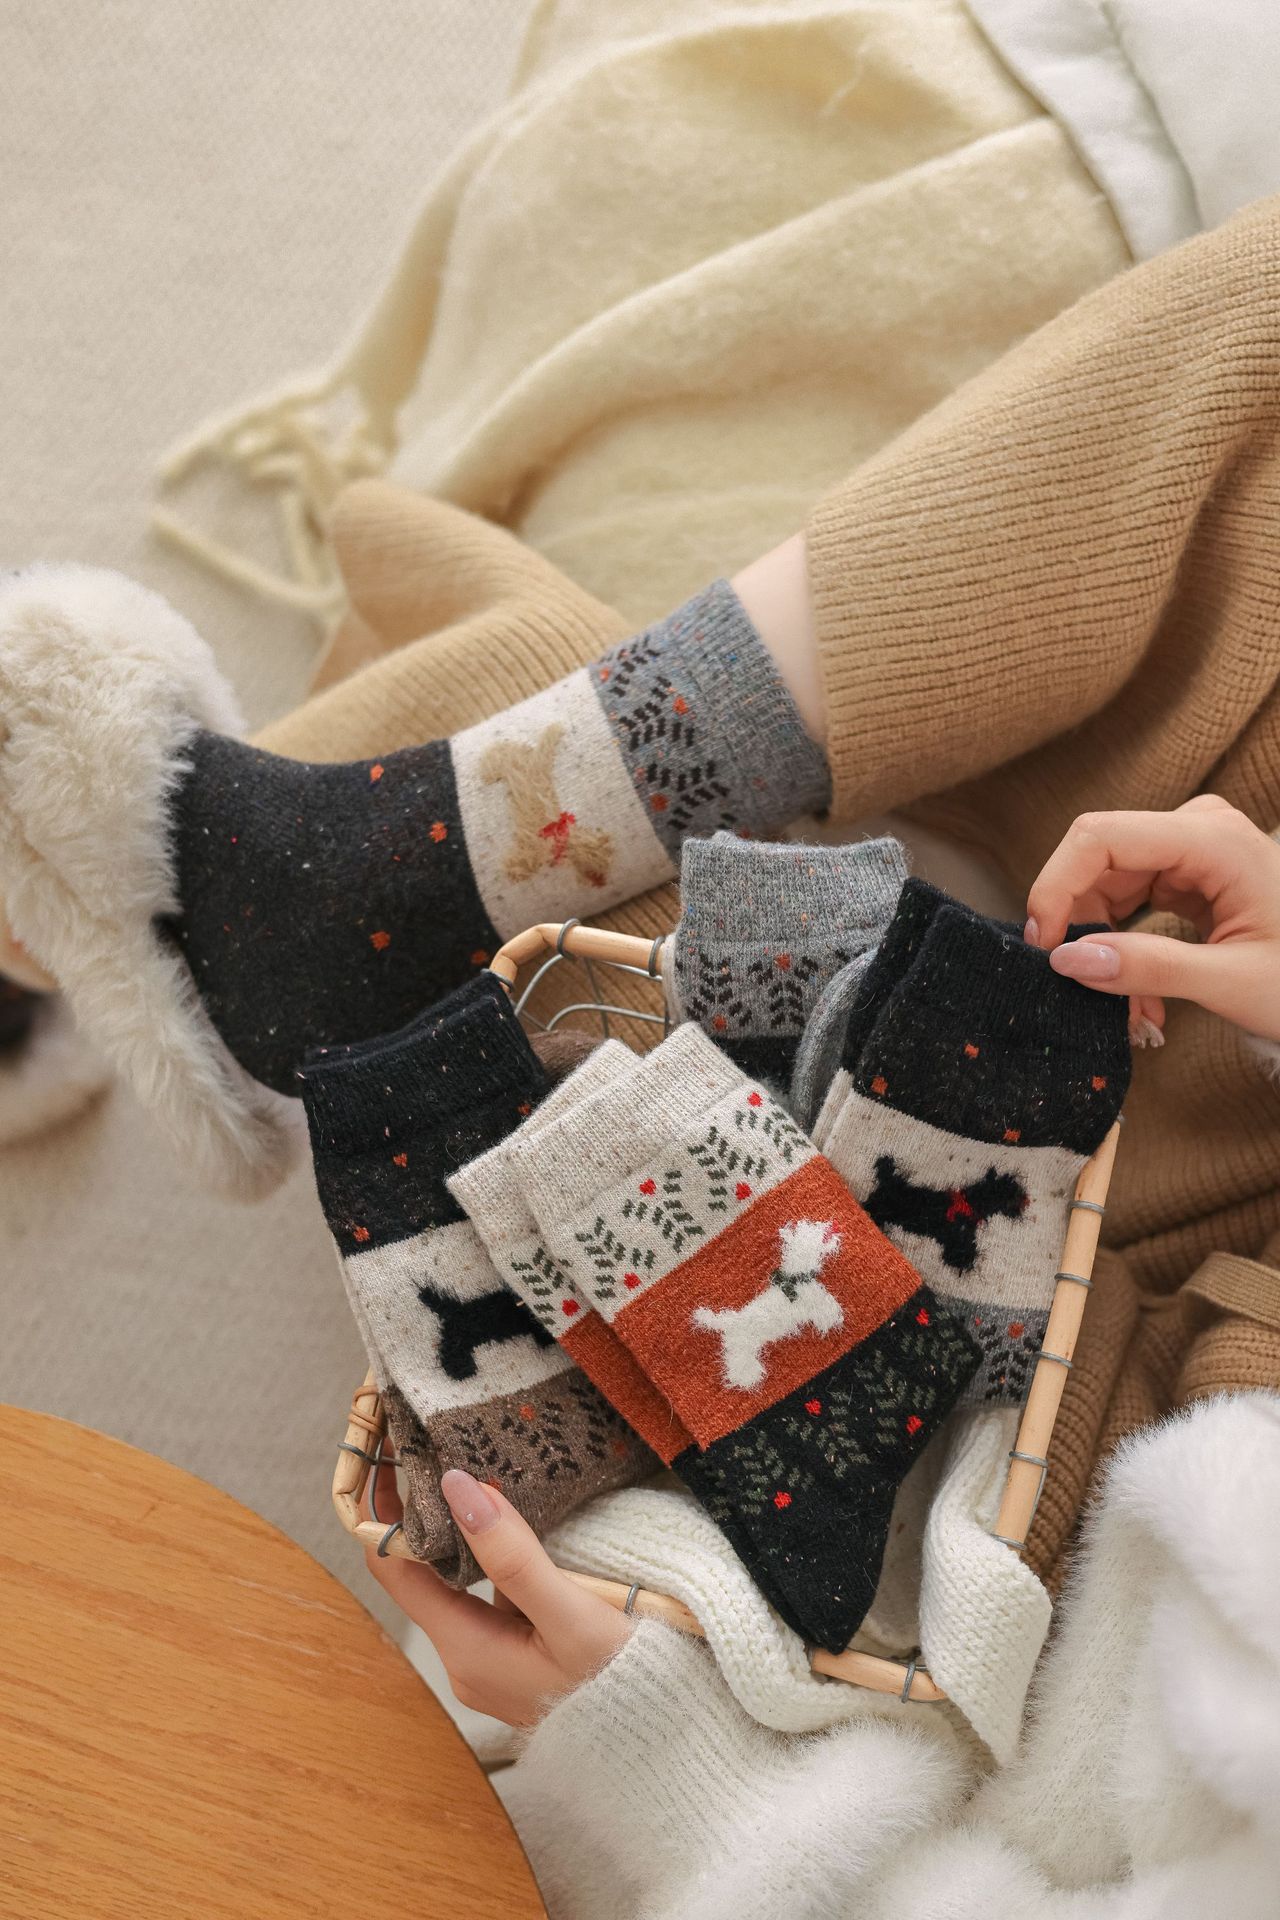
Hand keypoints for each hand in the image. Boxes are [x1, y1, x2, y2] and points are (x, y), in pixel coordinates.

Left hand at [363, 1456, 632, 1726]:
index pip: (394, 1570)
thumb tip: (458, 1488)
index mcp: (467, 1650)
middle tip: (438, 1447)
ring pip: (461, 1582)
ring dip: (467, 1532)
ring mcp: (494, 1661)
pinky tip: (520, 1522)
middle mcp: (468, 1659)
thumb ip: (514, 1555)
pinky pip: (492, 1596)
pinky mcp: (521, 1657)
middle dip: (427, 1513)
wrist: (667, 1739)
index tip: (390, 1456)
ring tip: (480, 1467)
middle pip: (424, 1573)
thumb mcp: (573, 1615)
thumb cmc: (625, 1684)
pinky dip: (496, 1556)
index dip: (384, 1514)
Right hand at [1025, 798, 1279, 1042]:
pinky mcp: (1190, 872)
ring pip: (1107, 882)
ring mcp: (1194, 848)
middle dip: (1080, 923)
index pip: (1100, 837)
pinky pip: (1130, 897)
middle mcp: (1199, 829)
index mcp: (1213, 840)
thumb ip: (1147, 968)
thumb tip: (1065, 959)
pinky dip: (1123, 944)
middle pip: (1097, 857)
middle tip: (1075, 983)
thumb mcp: (1230, 983)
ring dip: (1103, 944)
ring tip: (1128, 1008)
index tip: (1043, 946)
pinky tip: (1142, 994)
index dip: (1056, 886)